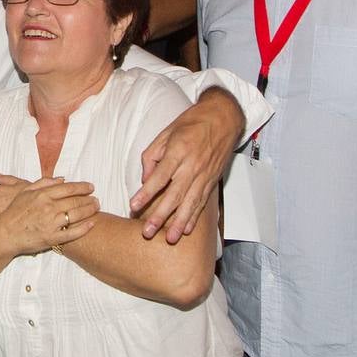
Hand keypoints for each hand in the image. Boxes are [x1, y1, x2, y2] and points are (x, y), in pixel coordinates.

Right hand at [0, 173, 96, 253]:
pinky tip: (91, 224)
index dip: (82, 187)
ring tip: (96, 208)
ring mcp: (51, 223)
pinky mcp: (52, 238)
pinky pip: (72, 233)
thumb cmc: (13, 212)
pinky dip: (84, 228)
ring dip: (89, 211)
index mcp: (42, 195)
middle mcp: (49, 207)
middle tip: (96, 199)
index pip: (68, 188)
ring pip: (76, 215)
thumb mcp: (24, 192)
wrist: (5, 234)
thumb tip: (60, 179)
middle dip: (89, 199)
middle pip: (75, 201)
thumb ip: (42, 183)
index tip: (90, 187)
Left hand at [133, 87, 242, 243]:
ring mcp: (204, 175)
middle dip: (161, 216)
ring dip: (179, 223)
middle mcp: (192, 166)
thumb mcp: (166, 133)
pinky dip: (195, 217)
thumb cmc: (192, 123)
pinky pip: (202, 202)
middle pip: (174, 195)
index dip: (146, 193)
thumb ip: (152, 156)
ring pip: (190, 203)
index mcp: (178, 152)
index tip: (134, 206)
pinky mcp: (212, 180)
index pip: (159, 177)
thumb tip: (145, 179)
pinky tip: (187, 229)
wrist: (223, 118)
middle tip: (148, 232)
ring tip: (170, 238)